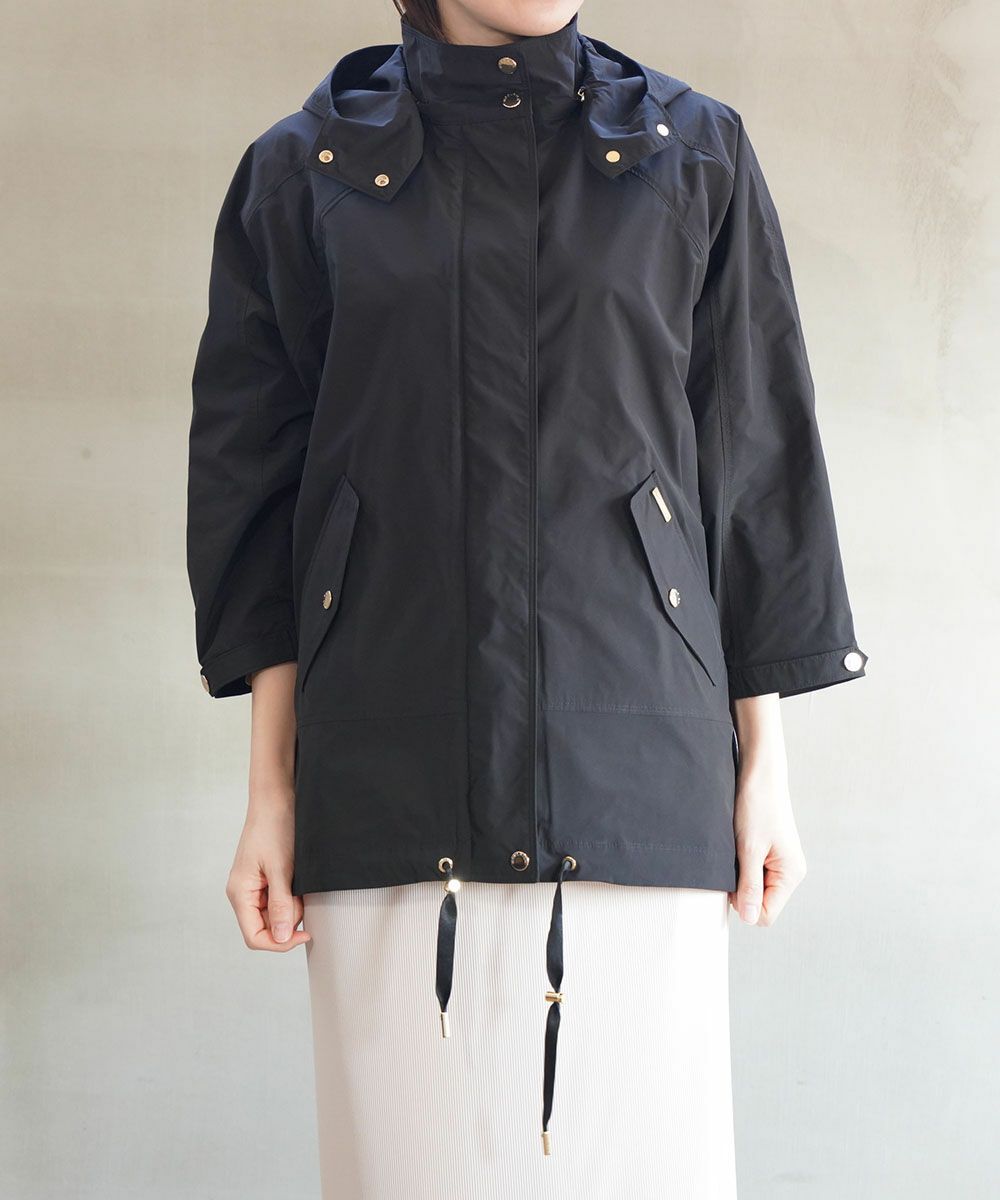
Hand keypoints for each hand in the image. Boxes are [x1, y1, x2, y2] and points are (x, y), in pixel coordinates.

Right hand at [225, 788, 310, 951]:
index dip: (279, 943)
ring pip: (274, 914)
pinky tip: (297, 880)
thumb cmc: (275, 829)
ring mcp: (253, 887)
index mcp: (240, 893)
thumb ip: (281, 904)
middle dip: (288, 919)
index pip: (254, 937)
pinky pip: (278, 900)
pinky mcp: (264, 879)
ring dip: (291, 906)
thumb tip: (280, 937)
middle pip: (266, 927)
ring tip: (299, 882)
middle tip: (302, 896)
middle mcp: (243, 893)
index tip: (304, 935)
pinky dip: (291, 896)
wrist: (276, 800)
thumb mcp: (281, 869)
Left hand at [729, 694, 807, 926]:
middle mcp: (790, 873)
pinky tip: (738, 845)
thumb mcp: (748, 849)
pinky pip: (753, 873)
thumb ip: (749, 885)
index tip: (732, 877)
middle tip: (732, 860)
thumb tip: (749, 919)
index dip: (743, 903)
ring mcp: (780, 864)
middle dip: (741, 889)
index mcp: (791, 875)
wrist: (759, 773)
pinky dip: (741, 864)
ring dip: (740, 875)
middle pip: (759, 903)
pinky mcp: (770, 854)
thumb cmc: (755, 807)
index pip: (764, 915)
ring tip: (736, 849)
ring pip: (754, 888)